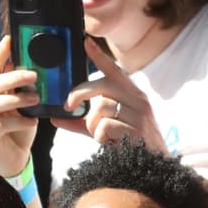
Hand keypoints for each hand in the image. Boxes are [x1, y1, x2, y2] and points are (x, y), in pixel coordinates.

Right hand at [0, 36, 40, 176]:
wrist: (14, 159)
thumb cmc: (17, 129)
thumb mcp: (20, 103)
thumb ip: (18, 86)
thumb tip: (30, 61)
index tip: (10, 40)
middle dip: (12, 77)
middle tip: (33, 74)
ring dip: (16, 99)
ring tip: (36, 98)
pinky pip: (0, 125)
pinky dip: (19, 122)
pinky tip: (32, 122)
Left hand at [55, 38, 165, 152]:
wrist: (151, 166)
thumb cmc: (125, 143)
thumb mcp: (102, 129)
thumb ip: (80, 122)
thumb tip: (55, 118)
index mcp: (130, 94)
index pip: (113, 70)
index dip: (99, 56)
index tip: (85, 41)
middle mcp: (137, 99)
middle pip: (100, 86)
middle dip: (79, 95)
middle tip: (68, 106)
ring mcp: (138, 114)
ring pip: (100, 109)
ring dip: (92, 125)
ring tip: (102, 136)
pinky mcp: (136, 130)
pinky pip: (104, 128)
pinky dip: (100, 138)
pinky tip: (111, 144)